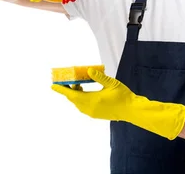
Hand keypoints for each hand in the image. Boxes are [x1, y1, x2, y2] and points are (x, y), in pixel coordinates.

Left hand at [51, 68, 184, 139]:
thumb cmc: (123, 96)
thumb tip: (88, 70)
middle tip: (66, 81)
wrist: (132, 110)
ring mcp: (92, 113)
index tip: (52, 86)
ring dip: (75, 94)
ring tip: (78, 84)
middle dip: (68, 90)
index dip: (61, 90)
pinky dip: (81, 99)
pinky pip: (83, 107)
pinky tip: (85, 92)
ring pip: (78, 103)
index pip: (72, 95)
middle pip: (73, 99)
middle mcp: (90, 108)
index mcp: (92, 100)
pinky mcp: (96, 115)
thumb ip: (99, 77)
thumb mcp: (111, 83)